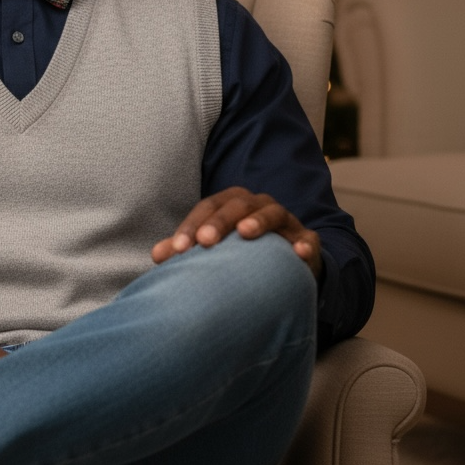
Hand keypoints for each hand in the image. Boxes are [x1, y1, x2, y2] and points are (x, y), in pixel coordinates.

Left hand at [150, 186, 322, 278]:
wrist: (284, 260)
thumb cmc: (240, 249)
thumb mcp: (214, 246)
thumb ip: (187, 248)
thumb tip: (157, 255)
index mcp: (230, 203)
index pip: (207, 208)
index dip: (191, 226)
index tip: (178, 250)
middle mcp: (256, 205)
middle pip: (236, 206)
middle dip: (219, 222)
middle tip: (205, 241)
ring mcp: (284, 220)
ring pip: (272, 213)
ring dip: (259, 221)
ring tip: (246, 233)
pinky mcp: (306, 239)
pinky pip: (308, 239)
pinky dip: (303, 244)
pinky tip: (297, 253)